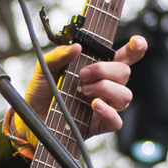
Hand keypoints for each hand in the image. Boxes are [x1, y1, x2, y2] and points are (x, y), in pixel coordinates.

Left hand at [17, 34, 147, 139]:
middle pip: (125, 73)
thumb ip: (60, 54)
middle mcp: (106, 85)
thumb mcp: (45, 68)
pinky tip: (94, 105)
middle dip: (105, 70)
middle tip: (82, 75)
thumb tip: (76, 47)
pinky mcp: (100, 124)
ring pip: (125, 95)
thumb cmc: (42, 92)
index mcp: (99, 68)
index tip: (135, 43)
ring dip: (105, 89)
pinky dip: (108, 112)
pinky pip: (117, 120)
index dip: (136, 48)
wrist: (31, 118)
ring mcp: (106, 105)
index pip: (125, 56)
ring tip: (84, 92)